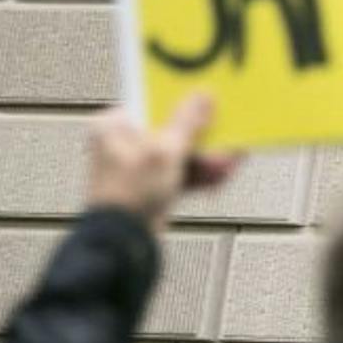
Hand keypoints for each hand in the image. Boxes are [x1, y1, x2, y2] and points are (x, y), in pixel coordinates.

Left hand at [85, 94, 239, 228]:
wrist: (121, 245)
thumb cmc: (127, 197)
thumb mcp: (165, 151)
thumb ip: (187, 121)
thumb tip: (201, 97)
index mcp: (114, 126)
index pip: (155, 103)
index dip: (184, 105)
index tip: (207, 106)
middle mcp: (120, 144)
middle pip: (171, 130)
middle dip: (204, 140)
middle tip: (225, 139)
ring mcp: (135, 168)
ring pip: (179, 155)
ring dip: (206, 159)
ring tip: (228, 162)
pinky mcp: (147, 188)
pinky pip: (178, 174)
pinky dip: (198, 176)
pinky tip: (219, 177)